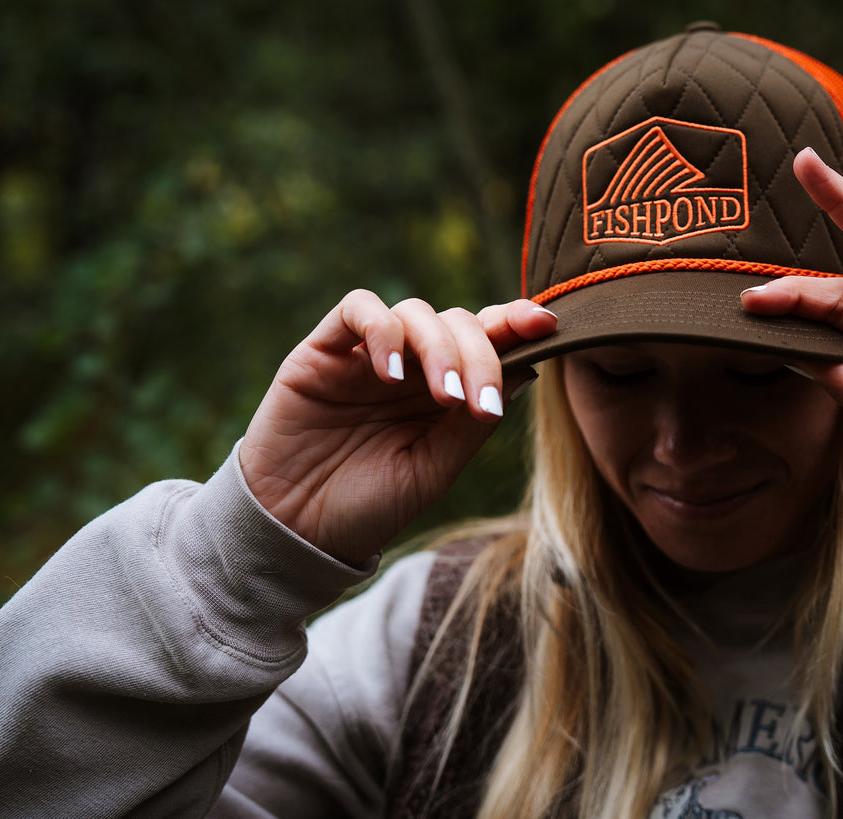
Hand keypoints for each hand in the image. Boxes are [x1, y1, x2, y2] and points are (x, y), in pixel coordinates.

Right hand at [237, 290, 555, 564]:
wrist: (293, 531)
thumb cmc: (367, 506)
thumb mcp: (434, 469)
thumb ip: (474, 422)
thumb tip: (530, 368)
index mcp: (444, 392)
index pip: (488, 339)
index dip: (518, 322)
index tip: (549, 325)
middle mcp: (411, 366)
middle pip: (459, 322)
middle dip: (481, 355)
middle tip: (478, 404)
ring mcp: (367, 355)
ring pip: (416, 311)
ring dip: (438, 347)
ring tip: (442, 397)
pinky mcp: (322, 351)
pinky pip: (358, 310)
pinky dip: (382, 330)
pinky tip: (391, 373)